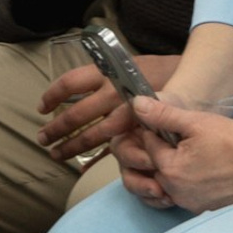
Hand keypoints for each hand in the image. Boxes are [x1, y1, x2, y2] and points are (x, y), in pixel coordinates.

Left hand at [37, 53, 180, 162]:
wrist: (191, 83)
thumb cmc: (154, 73)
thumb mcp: (126, 65)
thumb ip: (103, 77)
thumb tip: (72, 91)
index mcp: (108, 73)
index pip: (71, 83)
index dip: (52, 96)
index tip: (42, 107)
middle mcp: (114, 94)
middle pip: (76, 114)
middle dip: (55, 129)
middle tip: (42, 138)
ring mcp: (125, 116)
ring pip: (90, 136)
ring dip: (70, 147)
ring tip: (56, 154)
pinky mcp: (136, 133)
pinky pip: (112, 151)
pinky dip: (95, 160)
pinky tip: (83, 167)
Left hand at [137, 96, 232, 213]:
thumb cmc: (231, 141)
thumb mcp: (196, 122)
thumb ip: (164, 115)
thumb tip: (137, 105)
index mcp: (169, 169)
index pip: (149, 146)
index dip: (156, 130)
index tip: (169, 123)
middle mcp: (175, 191)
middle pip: (158, 166)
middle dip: (165, 151)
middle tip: (186, 138)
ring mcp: (189, 203)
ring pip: (171, 182)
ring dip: (178, 168)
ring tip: (197, 153)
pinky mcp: (203, 208)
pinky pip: (186, 194)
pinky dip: (190, 182)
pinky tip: (205, 169)